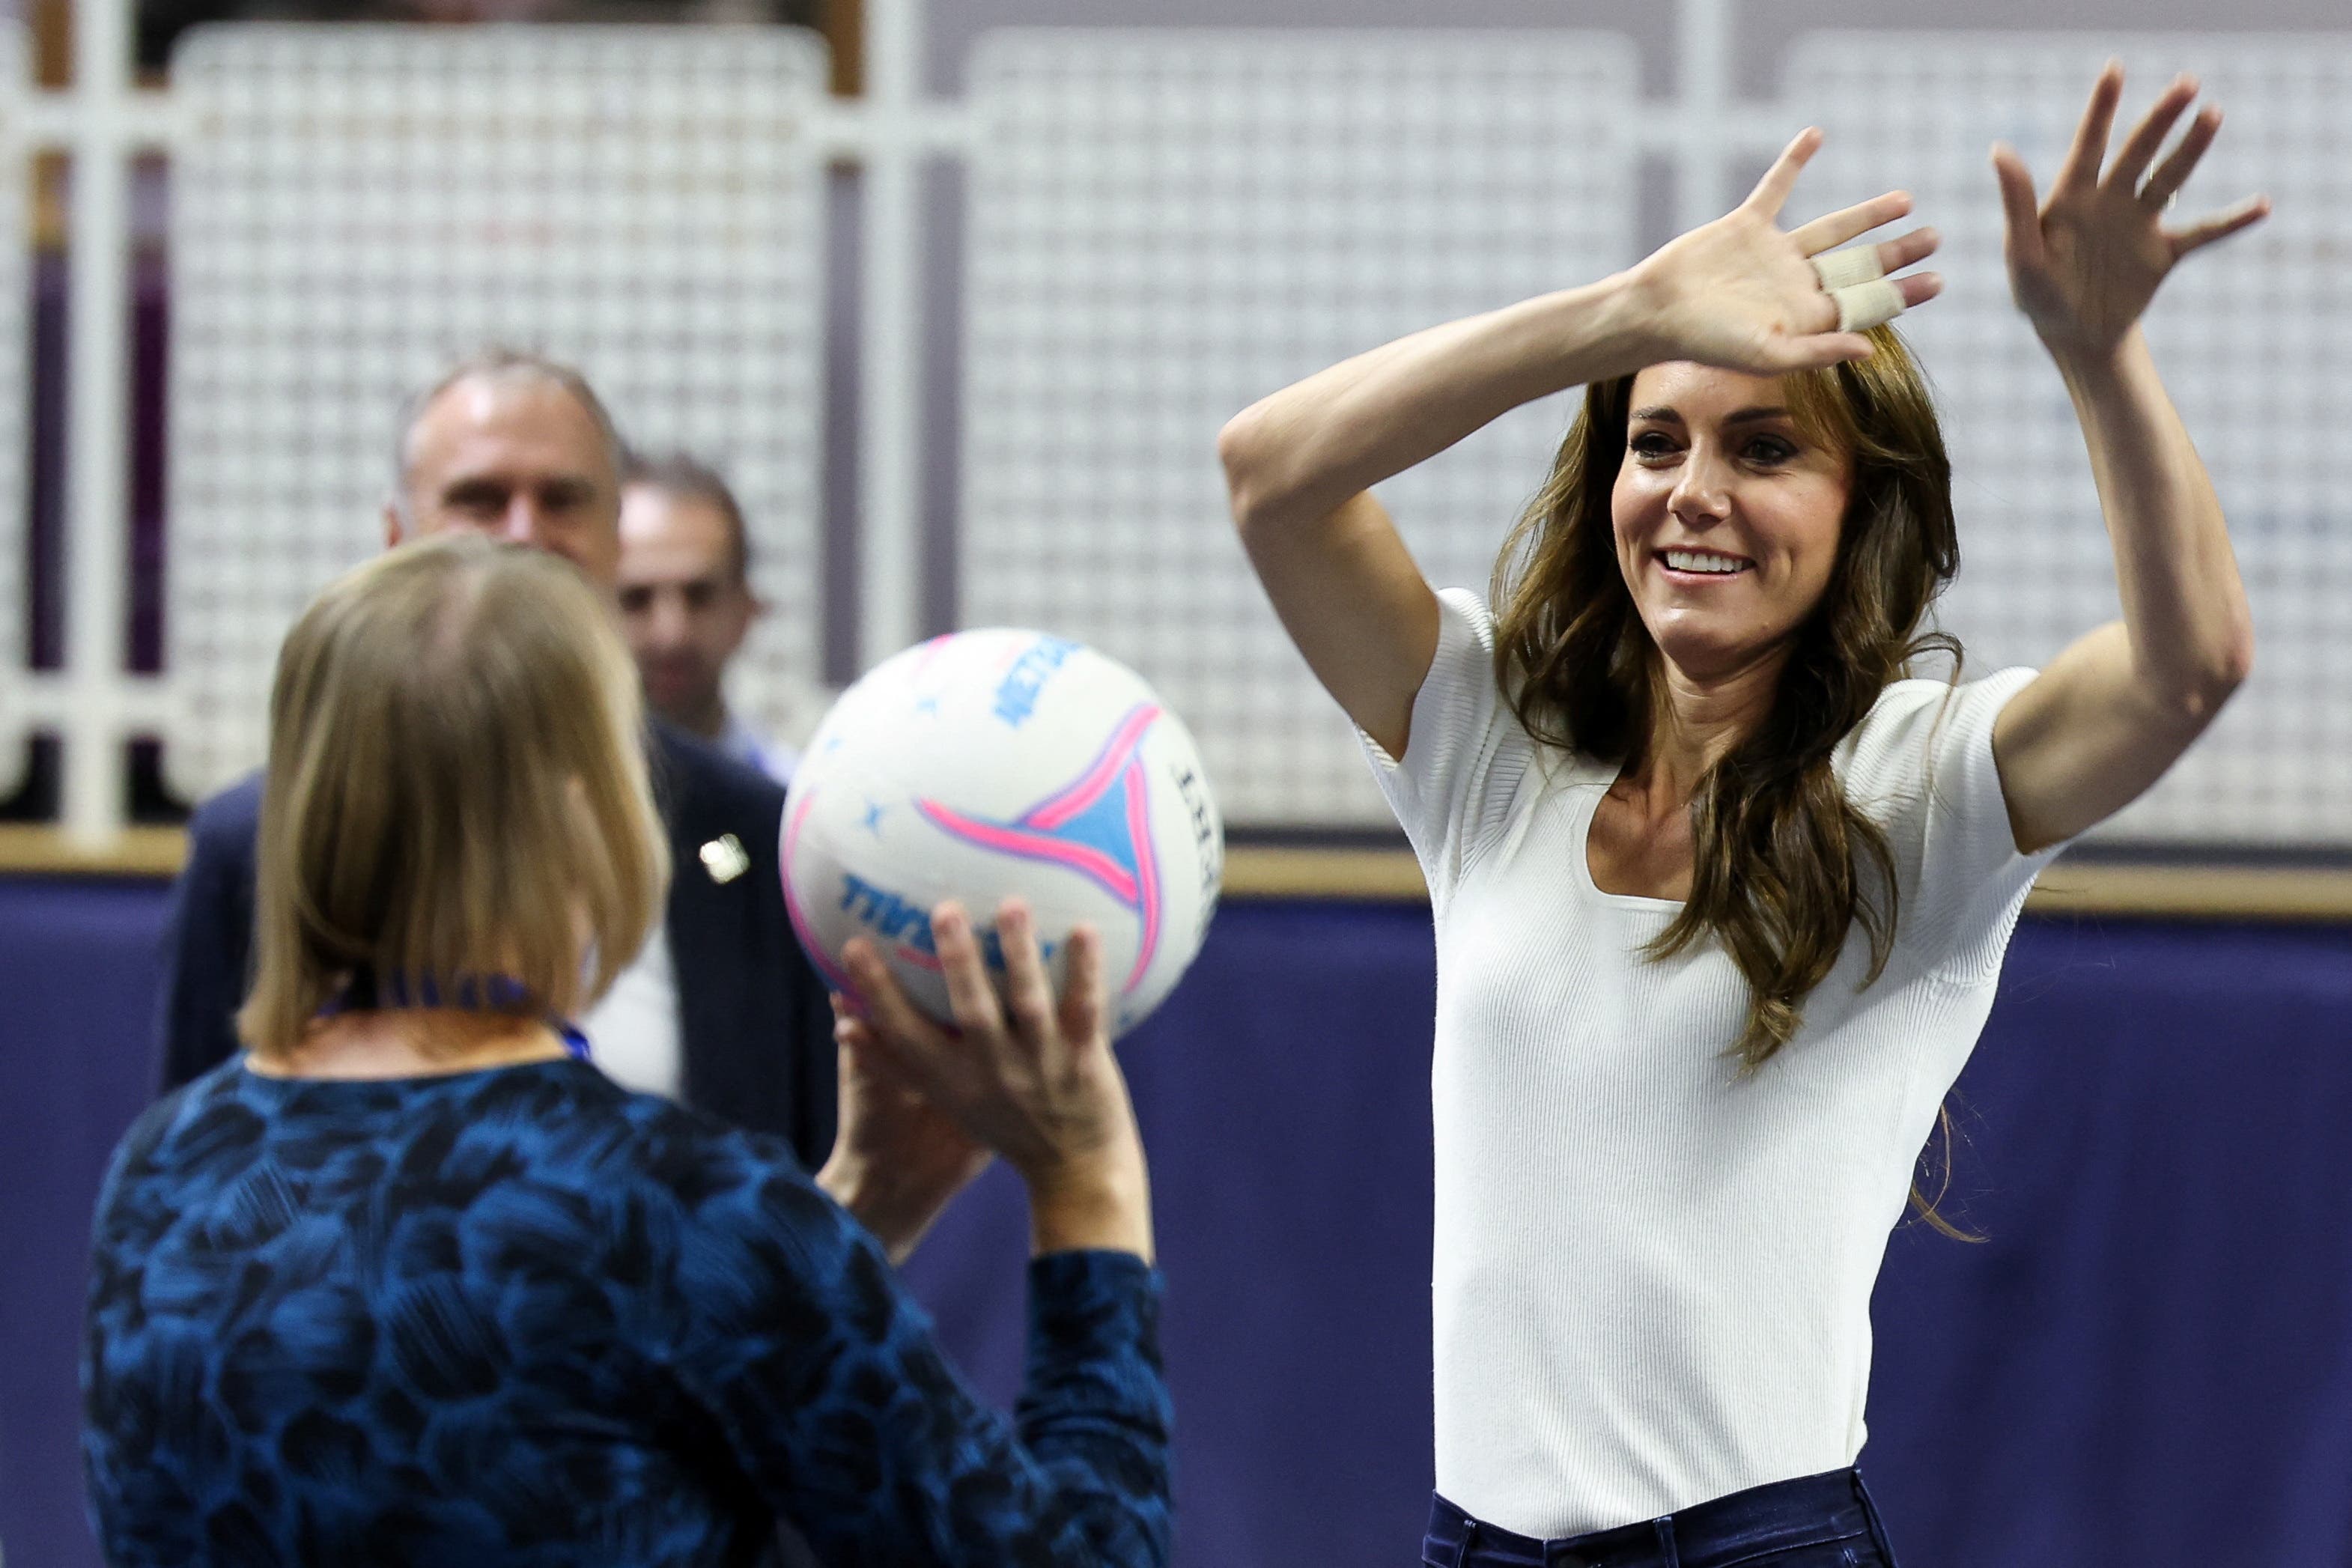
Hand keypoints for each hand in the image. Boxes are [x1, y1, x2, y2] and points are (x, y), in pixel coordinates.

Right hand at [839, 899, 1150, 1260]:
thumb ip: (894, 1062)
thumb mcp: (942, 1099)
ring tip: (1012, 904)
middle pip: (971, 1011)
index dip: (876, 991)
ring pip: (1028, 1004)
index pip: (904, 1033)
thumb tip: (842, 1022)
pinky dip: (1085, 971)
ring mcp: (1040, 1065)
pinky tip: (1084, 929)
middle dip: (958, 961)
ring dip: (1020, 955)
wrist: (1074, 1171)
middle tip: (944, 909)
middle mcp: (993, 1070)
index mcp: (952, 1079)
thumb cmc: (1002, 1124)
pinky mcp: (1083, 1061)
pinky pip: (1085, 1009)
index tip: (853, 945)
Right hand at [1624, 127, 1941, 373]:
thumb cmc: (1705, 343)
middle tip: (1935, 237)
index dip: (1902, 293)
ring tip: (1905, 201)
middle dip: (1897, 253)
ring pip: (1832, 229)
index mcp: (1805, 317)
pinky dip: (1794, 161)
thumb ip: (1818, 351)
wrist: (1655, 311)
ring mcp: (1773, 254)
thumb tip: (1870, 348)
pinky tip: (1816, 135)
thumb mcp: (1767, 354)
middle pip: (1858, 266)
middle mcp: (1796, 284)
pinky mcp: (1746, 226)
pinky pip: (1777, 187)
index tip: (1938, 279)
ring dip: (1867, 215)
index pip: (1864, 303)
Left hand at [1993, 63, 2268, 364]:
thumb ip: (2016, 205)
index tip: (2115, 69)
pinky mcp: (2164, 252)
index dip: (2101, 108)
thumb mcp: (2022, 255)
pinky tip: (2263, 205)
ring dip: (2192, 149)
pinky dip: (2232, 221)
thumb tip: (1999, 149)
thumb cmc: (2038, 296)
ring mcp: (2140, 223)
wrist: (2076, 337)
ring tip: (2213, 115)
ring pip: (2171, 179)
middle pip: (2139, 152)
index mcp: (2072, 197)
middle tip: (2187, 84)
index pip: (2088, 144)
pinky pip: (2204, 233)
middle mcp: (2110, 201)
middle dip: (2161, 119)